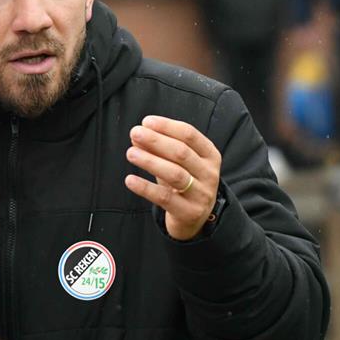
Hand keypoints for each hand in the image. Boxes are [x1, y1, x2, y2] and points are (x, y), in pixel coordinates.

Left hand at [124, 115, 221, 240]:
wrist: (196, 218)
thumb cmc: (185, 182)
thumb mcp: (175, 162)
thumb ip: (158, 148)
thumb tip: (137, 136)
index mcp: (209, 155)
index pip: (189, 135)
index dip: (167, 126)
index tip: (146, 122)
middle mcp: (209, 173)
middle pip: (181, 153)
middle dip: (156, 141)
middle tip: (135, 133)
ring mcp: (201, 194)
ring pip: (175, 174)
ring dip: (150, 161)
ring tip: (130, 153)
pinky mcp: (188, 212)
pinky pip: (164, 198)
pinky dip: (145, 188)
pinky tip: (130, 180)